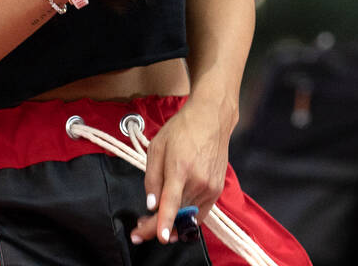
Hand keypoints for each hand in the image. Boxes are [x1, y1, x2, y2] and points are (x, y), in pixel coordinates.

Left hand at [130, 93, 234, 244]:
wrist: (210, 120)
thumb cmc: (181, 130)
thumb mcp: (157, 147)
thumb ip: (152, 178)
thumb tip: (151, 204)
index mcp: (180, 168)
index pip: (172, 202)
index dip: (165, 222)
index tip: (160, 236)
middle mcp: (198, 181)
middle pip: (178, 214)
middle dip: (157, 226)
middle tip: (140, 229)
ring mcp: (210, 188)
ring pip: (188, 216)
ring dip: (171, 222)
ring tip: (153, 219)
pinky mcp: (217, 191)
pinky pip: (200, 212)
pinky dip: (186, 217)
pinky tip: (174, 215)